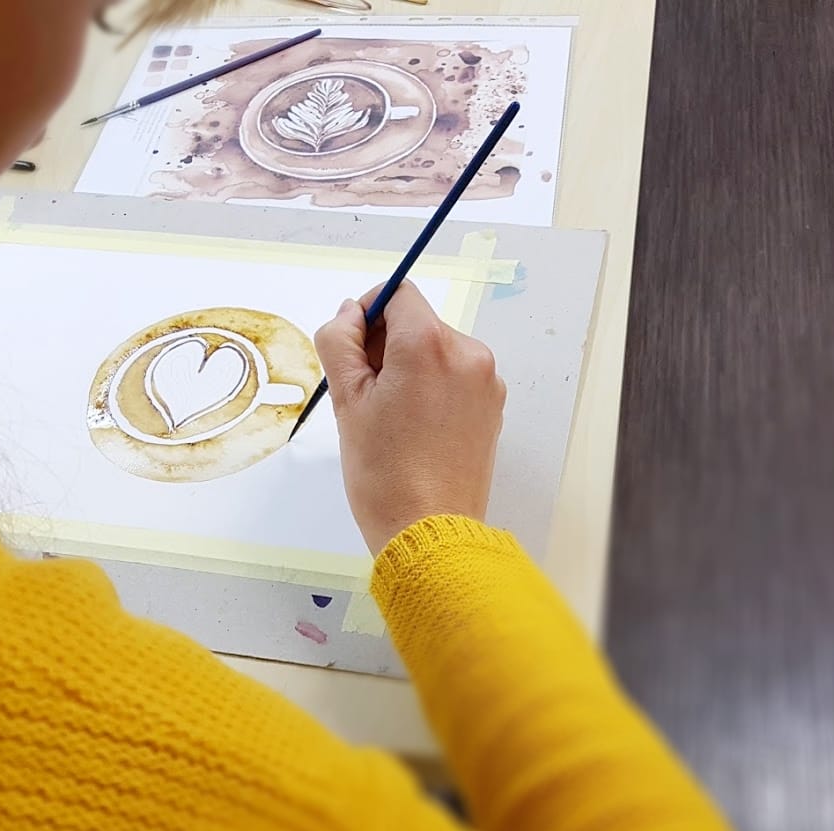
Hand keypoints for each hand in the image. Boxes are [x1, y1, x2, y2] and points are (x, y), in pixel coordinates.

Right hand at [314, 283, 505, 556]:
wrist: (428, 532)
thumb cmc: (384, 474)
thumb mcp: (346, 401)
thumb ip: (341, 342)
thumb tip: (349, 314)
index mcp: (428, 344)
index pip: (397, 295)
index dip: (368, 314)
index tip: (354, 349)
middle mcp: (467, 354)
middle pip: (418, 324)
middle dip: (387, 348)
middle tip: (367, 397)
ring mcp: (486, 382)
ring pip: (437, 352)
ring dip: (410, 370)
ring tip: (392, 419)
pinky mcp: (493, 407)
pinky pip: (456, 379)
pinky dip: (433, 390)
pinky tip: (416, 429)